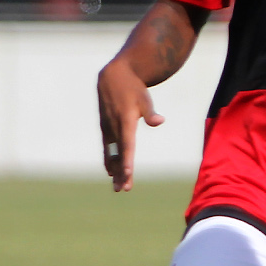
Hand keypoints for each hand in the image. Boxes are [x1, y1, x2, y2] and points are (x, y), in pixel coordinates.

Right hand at [97, 56, 163, 190]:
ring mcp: (108, 127)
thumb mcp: (144, 98)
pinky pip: (107, 147)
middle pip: (119, 153)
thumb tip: (160, 121)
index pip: (127, 144)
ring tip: (118, 187)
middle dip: (121, 172)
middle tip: (124, 189)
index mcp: (125, 120)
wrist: (113, 77)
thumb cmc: (133, 88)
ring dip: (114, 170)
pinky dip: (109, 160)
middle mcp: (114, 126)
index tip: (127, 173)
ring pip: (111, 153)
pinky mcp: (105, 127)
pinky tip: (111, 172)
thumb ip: (150, 112)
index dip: (127, 159)